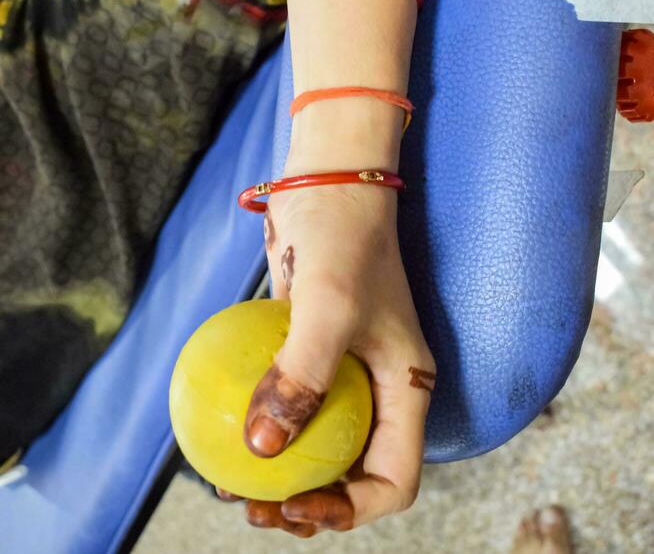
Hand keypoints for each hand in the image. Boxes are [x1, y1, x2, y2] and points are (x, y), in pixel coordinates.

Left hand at [217, 178, 435, 536]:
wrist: (327, 182)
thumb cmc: (343, 240)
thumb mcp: (329, 308)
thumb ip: (302, 377)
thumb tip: (263, 449)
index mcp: (404, 388)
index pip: (393, 478)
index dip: (351, 509)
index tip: (296, 503)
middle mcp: (378, 385)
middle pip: (351, 469)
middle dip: (307, 501)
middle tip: (253, 505)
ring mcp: (343, 365)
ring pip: (316, 437)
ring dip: (278, 467)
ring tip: (230, 481)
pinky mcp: (308, 343)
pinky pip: (286, 395)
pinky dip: (259, 418)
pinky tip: (217, 424)